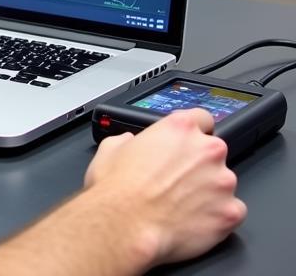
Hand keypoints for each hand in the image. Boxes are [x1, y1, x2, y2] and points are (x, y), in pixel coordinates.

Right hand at [83, 108, 246, 267]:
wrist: (125, 226)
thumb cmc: (118, 189)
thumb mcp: (111, 148)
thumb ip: (129, 140)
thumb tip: (131, 143)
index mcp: (179, 128)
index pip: (202, 118)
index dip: (193, 131)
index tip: (188, 143)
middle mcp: (206, 150)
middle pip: (213, 151)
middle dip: (199, 164)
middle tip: (178, 180)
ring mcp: (223, 182)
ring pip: (223, 182)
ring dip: (209, 190)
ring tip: (183, 204)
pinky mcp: (230, 213)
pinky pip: (234, 210)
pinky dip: (218, 215)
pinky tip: (196, 219)